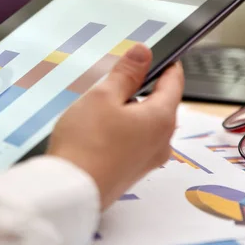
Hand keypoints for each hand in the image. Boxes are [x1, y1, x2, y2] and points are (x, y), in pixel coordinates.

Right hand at [47, 44, 183, 209]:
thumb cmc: (86, 144)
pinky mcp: (130, 173)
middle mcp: (161, 142)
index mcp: (162, 119)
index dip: (165, 63)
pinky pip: (132, 142)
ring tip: (97, 109)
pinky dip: (119, 131)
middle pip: (158, 104)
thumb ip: (126, 73)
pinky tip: (95, 132)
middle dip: (138, 89)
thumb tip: (144, 53)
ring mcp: (147, 160)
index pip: (174, 81)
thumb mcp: (103, 96)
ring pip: (143, 124)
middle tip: (112, 81)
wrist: (70, 192)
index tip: (154, 54)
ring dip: (126, 112)